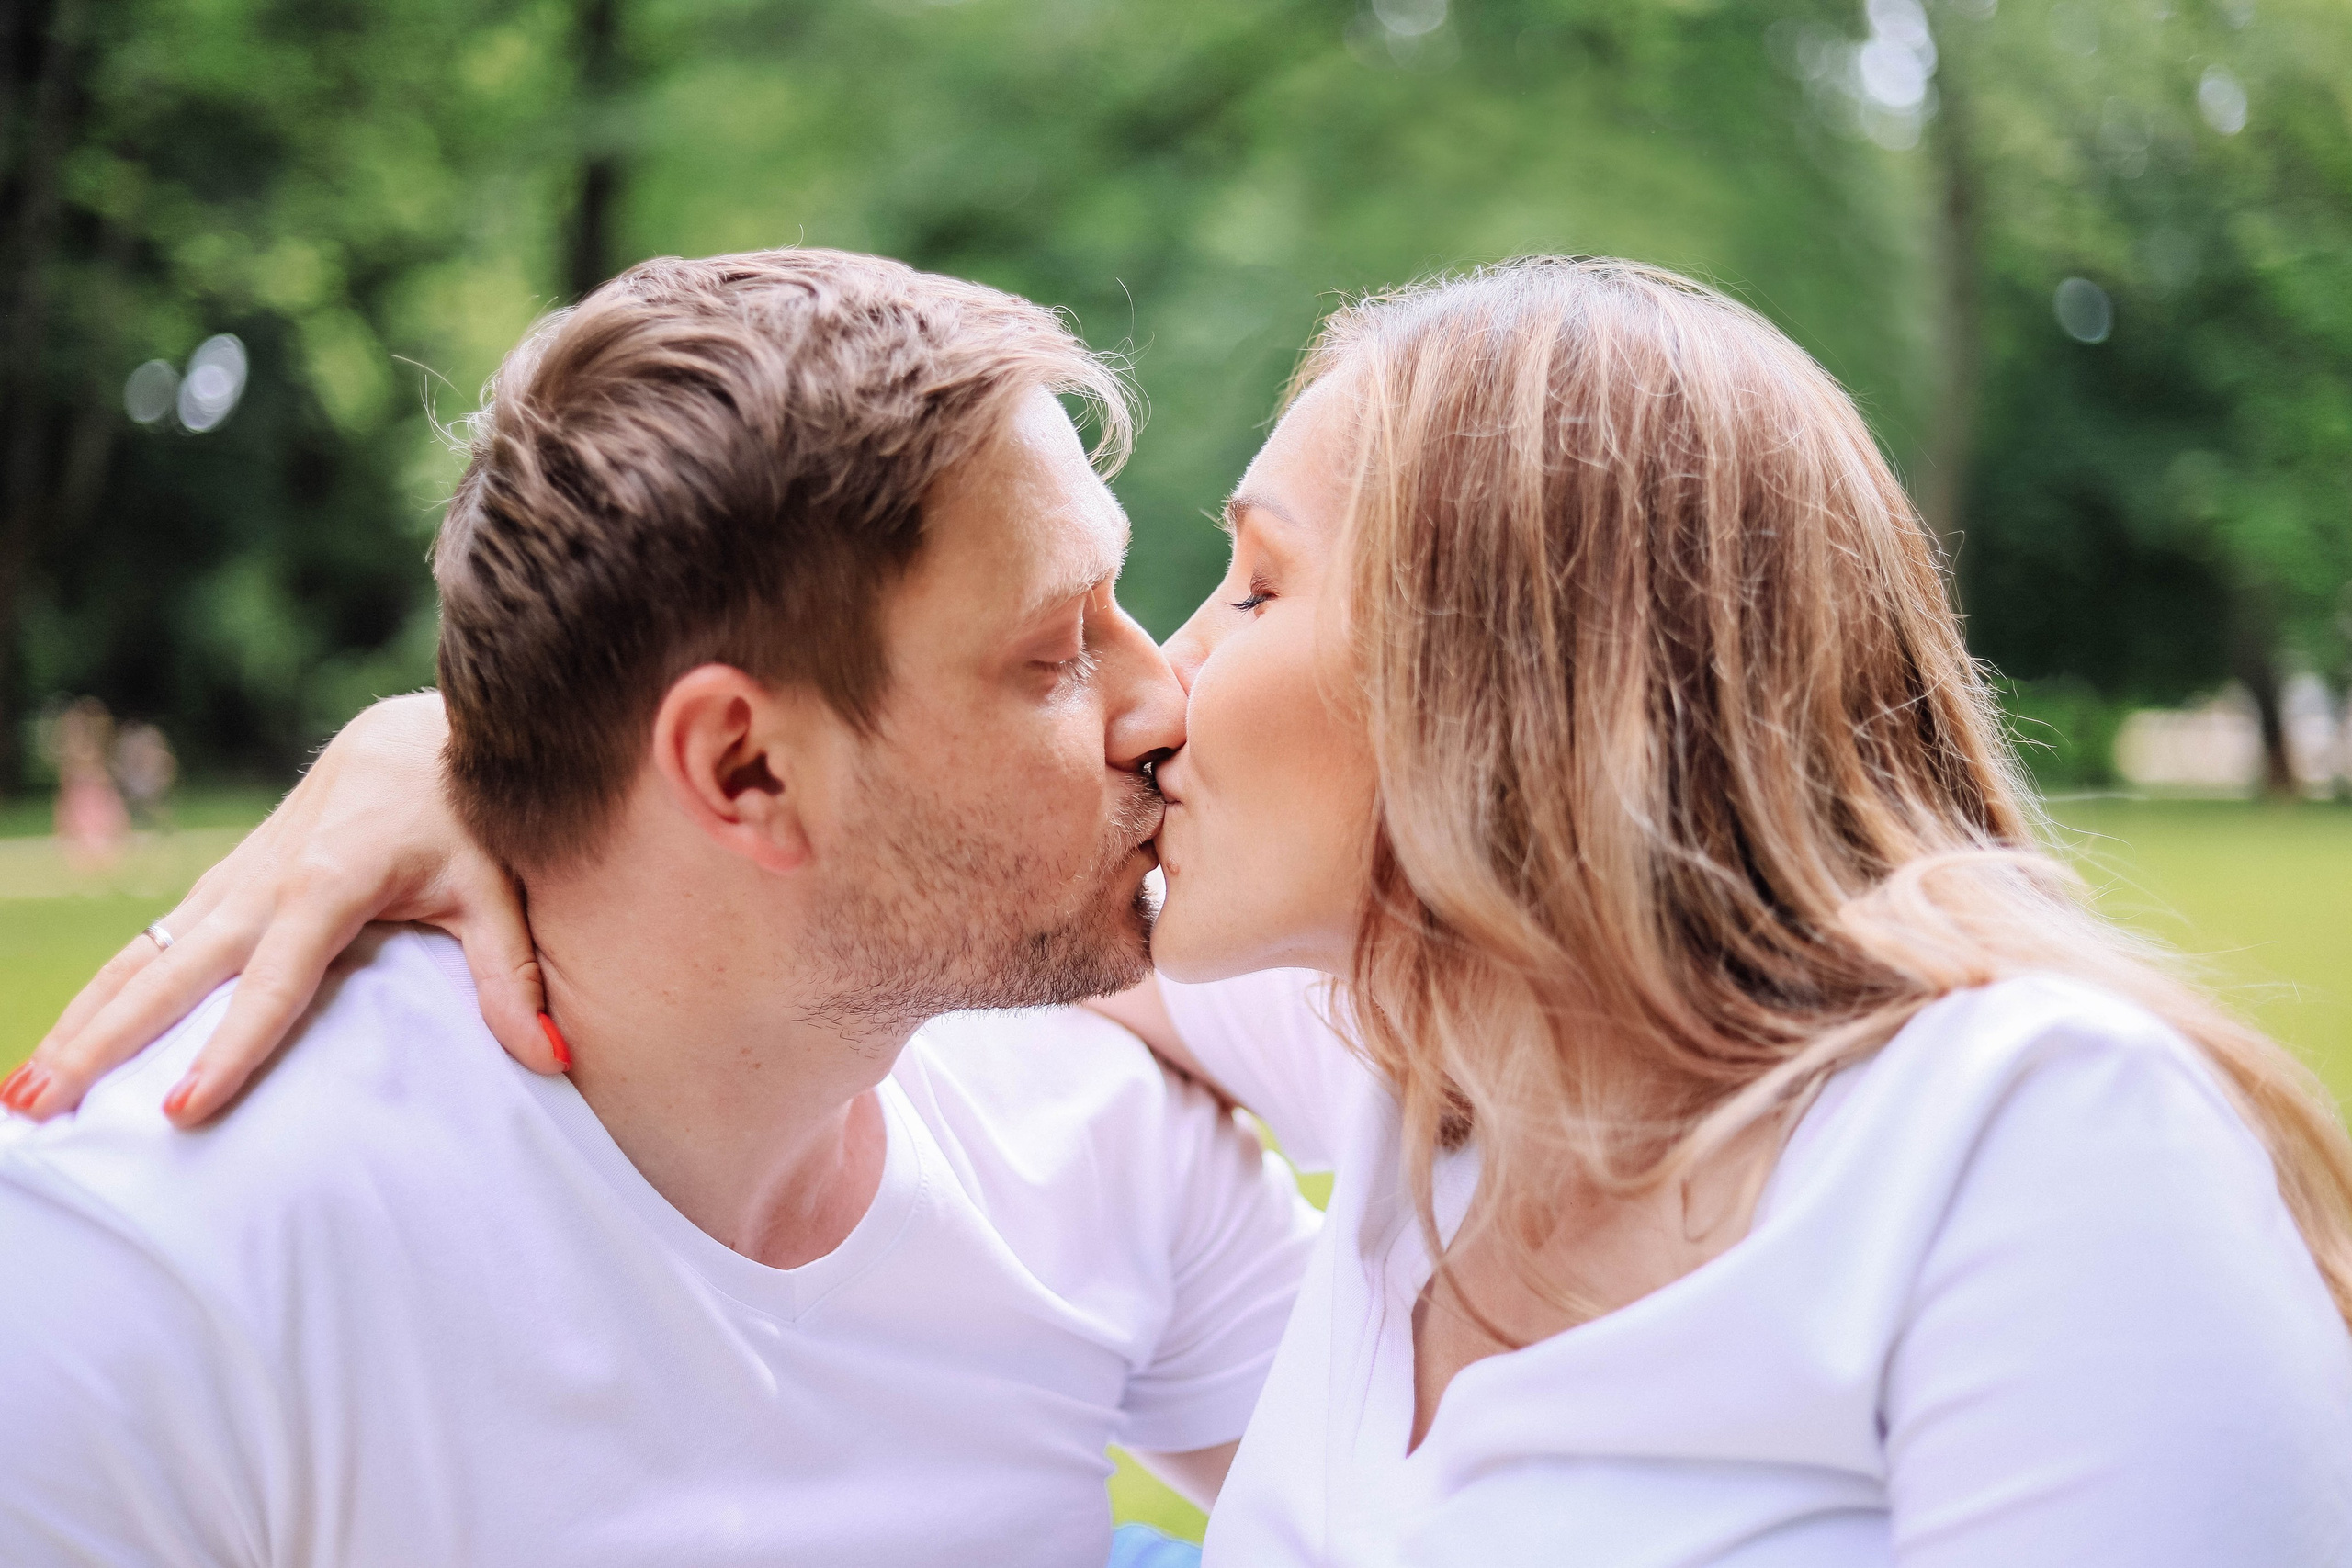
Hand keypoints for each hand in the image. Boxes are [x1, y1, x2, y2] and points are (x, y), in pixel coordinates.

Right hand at [7, 692, 554, 1125]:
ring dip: (81, 1022)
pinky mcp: (228, 880)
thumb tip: (550, 1055)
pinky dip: (105, 991)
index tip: (182, 1110)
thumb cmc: (466, 809)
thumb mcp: (497, 887)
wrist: (420, 730)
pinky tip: (72, 1039)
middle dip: (101, 1043)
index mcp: (329, 885)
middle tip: (40, 1111)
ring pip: (142, 959)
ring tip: (24, 1095)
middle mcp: (265, 883)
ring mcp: (237, 880)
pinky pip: (154, 943)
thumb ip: (511, 975)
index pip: (274, 985)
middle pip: (170, 976)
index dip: (230, 1049)